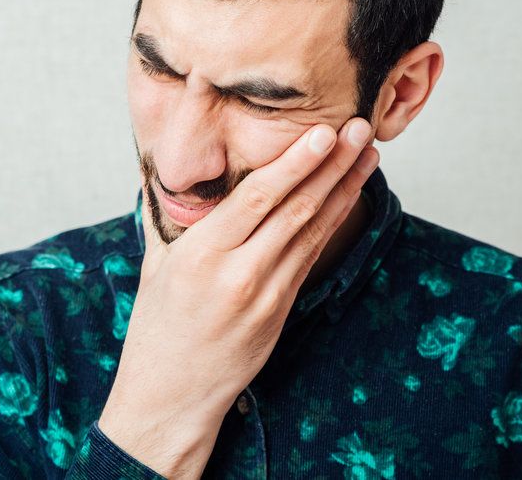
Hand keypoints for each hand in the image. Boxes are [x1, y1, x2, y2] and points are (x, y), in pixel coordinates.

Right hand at [98, 117, 379, 478]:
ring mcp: (265, 295)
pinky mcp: (281, 311)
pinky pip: (311, 256)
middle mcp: (237, 272)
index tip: (323, 132)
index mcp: (200, 253)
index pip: (257, 197)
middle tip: (358, 127)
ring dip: (344, 189)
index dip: (295, 163)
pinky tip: (348, 196)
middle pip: (295, 208)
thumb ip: (165, 213)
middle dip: (332, 164)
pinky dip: (332, 222)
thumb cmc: (157, 327)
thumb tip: (156, 167)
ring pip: (312, 230)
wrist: (170, 395)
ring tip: (366, 154)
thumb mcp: (155, 263)